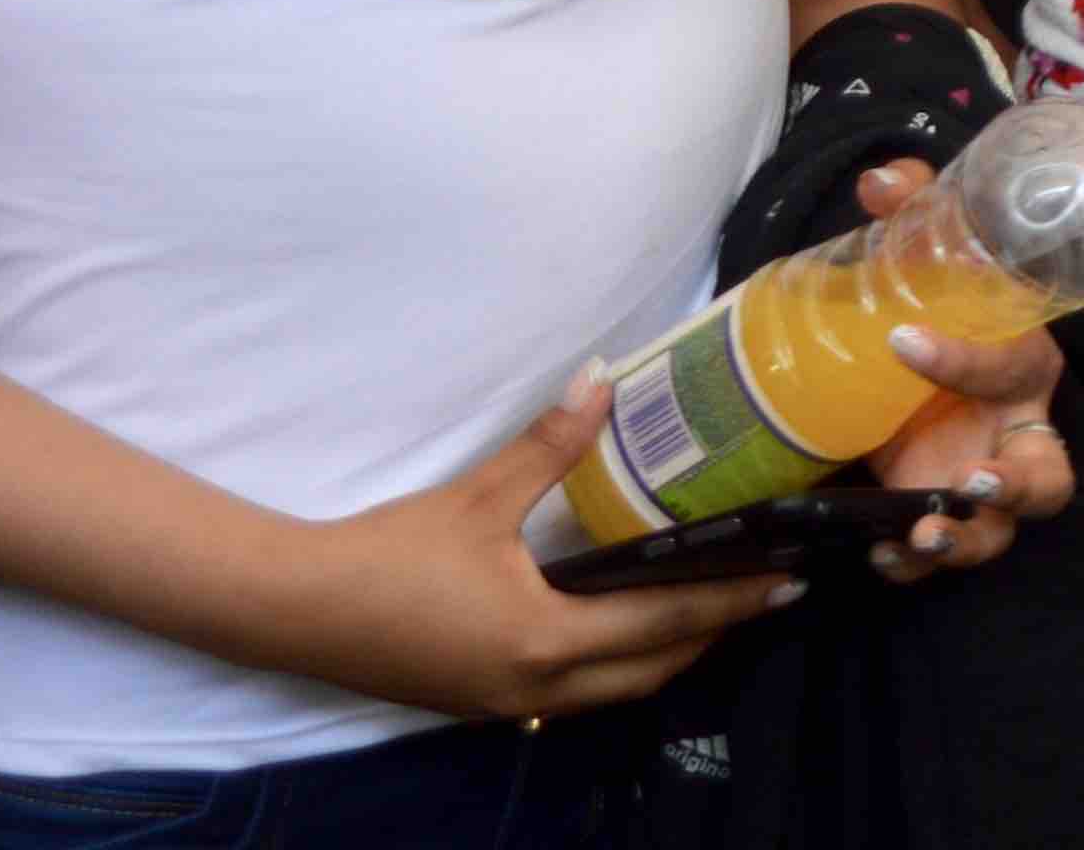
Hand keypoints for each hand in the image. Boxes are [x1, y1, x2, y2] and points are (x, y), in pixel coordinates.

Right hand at [270, 376, 800, 721]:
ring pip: (615, 691)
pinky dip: (616, 668)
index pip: (666, 621)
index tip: (789, 581)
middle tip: (761, 590)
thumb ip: (551, 444)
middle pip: (653, 670)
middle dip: (713, 635)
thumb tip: (602, 377)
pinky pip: (575, 695)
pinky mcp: (482, 703)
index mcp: (547, 639)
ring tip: (709, 607)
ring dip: (665, 656)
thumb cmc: (389, 554)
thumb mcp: (478, 496)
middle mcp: (539, 687)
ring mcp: (508, 705)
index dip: (733, 600)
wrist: (295, 609)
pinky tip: (624, 631)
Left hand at [844, 165, 1072, 587]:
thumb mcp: (934, 254)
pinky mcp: (941, 512)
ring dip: (964, 539)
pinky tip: (878, 554)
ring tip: (919, 531)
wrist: (914, 356)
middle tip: (971, 480)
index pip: (1013, 363)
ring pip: (1000, 531)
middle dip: (1017, 488)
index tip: (899, 339)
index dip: (962, 357)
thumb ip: (916, 211)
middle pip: (1049, 478)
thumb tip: (881, 181)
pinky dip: (914, 563)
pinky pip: (943, 553)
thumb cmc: (942, 304)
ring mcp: (981, 482)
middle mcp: (1016, 432)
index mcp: (1027, 363)